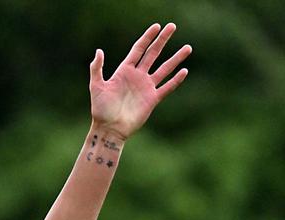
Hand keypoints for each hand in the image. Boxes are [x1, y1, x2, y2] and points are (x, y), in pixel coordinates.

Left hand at [89, 22, 191, 139]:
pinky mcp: (152, 100)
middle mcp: (138, 76)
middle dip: (162, 40)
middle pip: (153, 54)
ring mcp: (146, 87)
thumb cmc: (100, 109)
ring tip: (188, 48)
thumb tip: (99, 51)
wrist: (110, 128)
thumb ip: (97, 68)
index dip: (147, 37)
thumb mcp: (96, 86)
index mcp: (125, 70)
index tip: (157, 26)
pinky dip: (175, 80)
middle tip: (172, 27)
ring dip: (176, 58)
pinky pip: (166, 88)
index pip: (139, 49)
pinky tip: (184, 71)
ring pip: (164, 69)